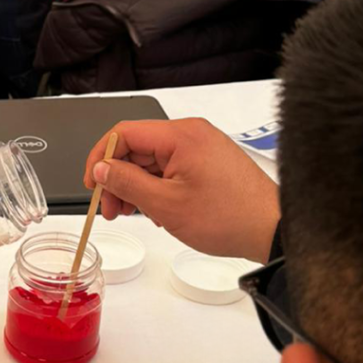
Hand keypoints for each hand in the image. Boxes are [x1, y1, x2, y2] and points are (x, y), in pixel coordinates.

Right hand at [83, 118, 280, 263]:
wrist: (270, 229)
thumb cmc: (227, 217)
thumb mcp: (165, 204)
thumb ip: (127, 183)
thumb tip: (102, 169)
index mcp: (180, 135)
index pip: (123, 133)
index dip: (101, 158)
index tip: (92, 185)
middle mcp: (191, 134)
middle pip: (136, 147)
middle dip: (118, 178)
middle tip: (111, 210)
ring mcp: (201, 147)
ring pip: (152, 161)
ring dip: (135, 187)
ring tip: (133, 215)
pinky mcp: (207, 162)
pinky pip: (170, 168)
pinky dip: (156, 188)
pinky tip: (156, 211)